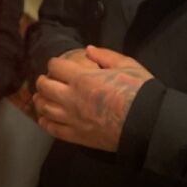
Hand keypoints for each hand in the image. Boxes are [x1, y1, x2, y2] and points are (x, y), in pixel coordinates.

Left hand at [34, 45, 153, 151]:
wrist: (146, 123)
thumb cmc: (138, 90)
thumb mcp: (126, 64)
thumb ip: (105, 56)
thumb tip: (88, 50)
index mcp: (82, 78)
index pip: (55, 67)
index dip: (54, 64)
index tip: (58, 65)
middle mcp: (71, 98)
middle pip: (44, 87)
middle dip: (43, 81)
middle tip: (47, 80)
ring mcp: (71, 119)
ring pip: (44, 108)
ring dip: (40, 100)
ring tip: (42, 97)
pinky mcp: (76, 136)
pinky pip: (53, 129)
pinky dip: (45, 122)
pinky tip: (45, 118)